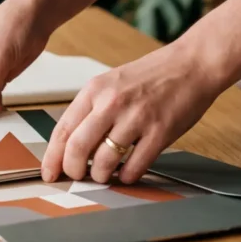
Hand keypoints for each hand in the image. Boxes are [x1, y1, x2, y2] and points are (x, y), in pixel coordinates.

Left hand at [41, 41, 227, 184]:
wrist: (191, 64)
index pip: (63, 129)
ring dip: (100, 175)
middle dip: (72, 170)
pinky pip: (135, 166)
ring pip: (104, 161)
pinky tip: (127, 173)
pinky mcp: (160, 132)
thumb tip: (72, 144)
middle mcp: (111, 103)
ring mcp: (136, 118)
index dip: (52, 157)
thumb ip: (92, 109)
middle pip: (77, 148)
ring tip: (104, 175)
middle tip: (76, 177)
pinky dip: (127, 176)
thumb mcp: (112, 83)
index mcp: (95, 90)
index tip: (49, 172)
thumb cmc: (152, 76)